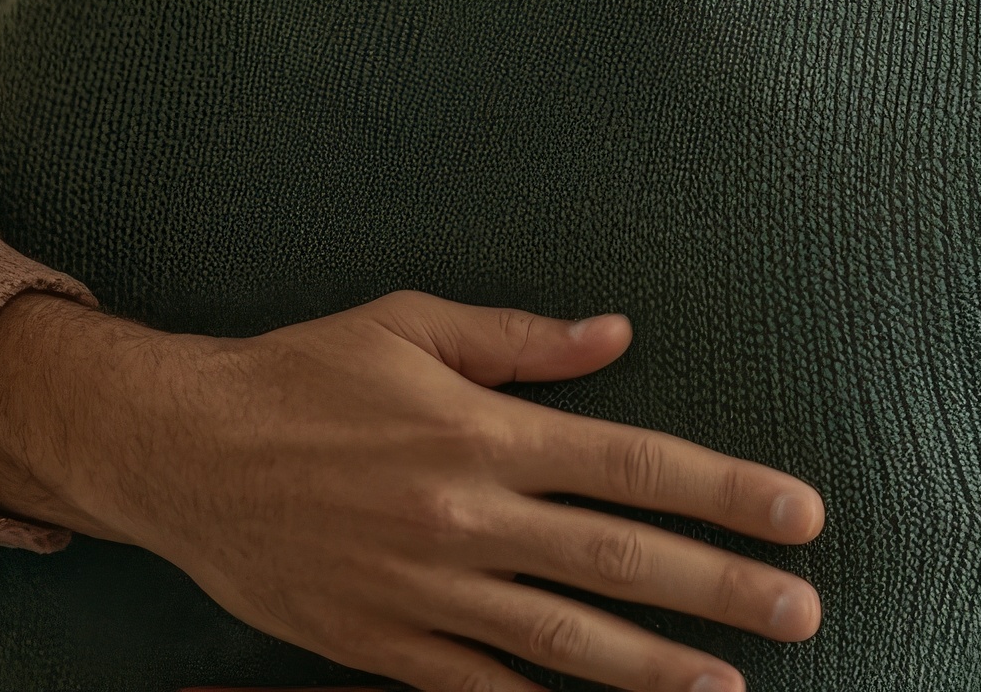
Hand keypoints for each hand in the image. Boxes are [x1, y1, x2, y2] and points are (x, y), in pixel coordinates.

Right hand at [0, 291, 824, 691]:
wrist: (177, 450)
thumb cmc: (299, 372)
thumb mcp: (410, 326)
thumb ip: (520, 341)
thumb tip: (616, 337)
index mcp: (483, 430)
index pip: (634, 464)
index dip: (724, 489)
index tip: (800, 512)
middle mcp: (466, 515)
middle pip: (620, 559)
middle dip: (721, 588)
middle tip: (803, 609)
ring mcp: (424, 589)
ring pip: (563, 639)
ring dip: (654, 668)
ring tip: (730, 689)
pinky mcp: (379, 643)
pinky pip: (476, 688)